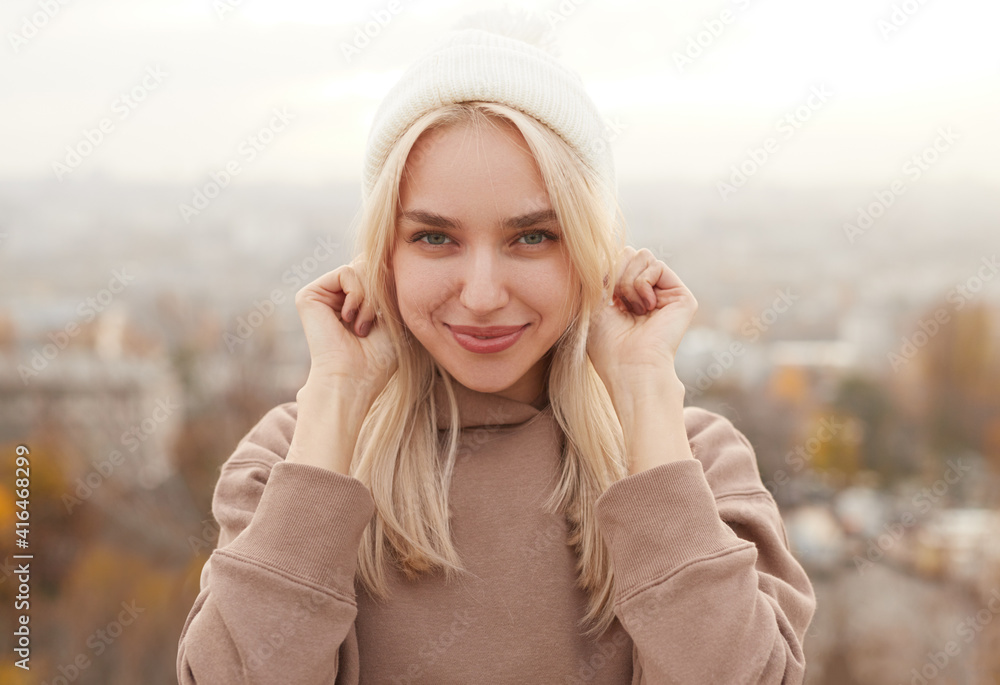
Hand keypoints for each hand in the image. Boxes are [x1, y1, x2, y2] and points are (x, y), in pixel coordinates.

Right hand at [294, 256, 396, 400]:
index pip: (378, 273)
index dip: (390, 285)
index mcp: (355, 301)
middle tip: (374, 324)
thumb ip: (390, 283)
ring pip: (361, 268)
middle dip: (381, 294)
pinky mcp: (309, 295)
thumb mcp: (395, 314)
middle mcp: (337, 296)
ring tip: (362, 326)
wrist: (356, 376)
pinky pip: (347, 271)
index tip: (391, 313)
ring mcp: (323, 295)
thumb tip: (385, 254)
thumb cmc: (379, 357)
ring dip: (370, 299)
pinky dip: (357, 294)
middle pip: (370, 267)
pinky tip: (350, 318)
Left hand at [587, 246, 696, 395]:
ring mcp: (665, 294)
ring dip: (628, 281)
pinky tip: (644, 307)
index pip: (616, 260)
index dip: (605, 271)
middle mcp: (648, 293)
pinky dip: (642, 284)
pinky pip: (656, 265)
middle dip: (616, 273)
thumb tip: (609, 246)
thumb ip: (602, 272)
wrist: (629, 366)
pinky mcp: (681, 296)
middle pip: (629, 253)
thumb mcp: (594, 302)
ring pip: (642, 256)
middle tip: (616, 302)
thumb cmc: (607, 344)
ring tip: (631, 308)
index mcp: (627, 296)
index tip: (600, 296)